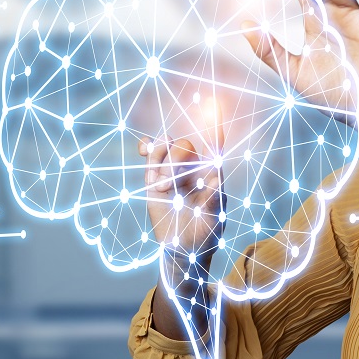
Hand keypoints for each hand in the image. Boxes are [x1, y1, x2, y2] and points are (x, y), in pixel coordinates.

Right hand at [140, 130, 224, 281]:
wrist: (183, 251)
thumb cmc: (205, 235)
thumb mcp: (214, 220)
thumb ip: (214, 199)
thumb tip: (215, 177)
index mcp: (211, 173)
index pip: (214, 146)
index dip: (214, 128)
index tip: (213, 107)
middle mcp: (192, 168)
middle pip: (184, 146)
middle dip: (174, 161)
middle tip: (167, 188)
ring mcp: (172, 171)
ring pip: (166, 146)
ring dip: (161, 161)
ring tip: (160, 186)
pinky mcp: (154, 178)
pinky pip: (150, 153)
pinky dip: (147, 146)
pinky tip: (144, 149)